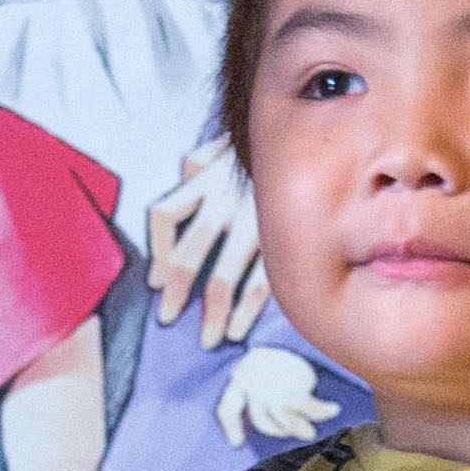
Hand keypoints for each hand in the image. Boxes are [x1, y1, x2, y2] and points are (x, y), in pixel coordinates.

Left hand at [145, 131, 268, 347]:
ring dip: (214, 313)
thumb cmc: (263, 149)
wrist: (313, 131)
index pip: (165, 217)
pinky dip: (247, 308)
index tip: (156, 284)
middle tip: (169, 318)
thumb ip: (201, 164)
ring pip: (224, 277)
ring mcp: (251, 222)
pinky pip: (260, 280)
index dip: (158, 253)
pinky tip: (240, 329)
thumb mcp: (226, 146)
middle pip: (190, 256)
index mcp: (203, 180)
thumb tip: (186, 172)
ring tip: (210, 338)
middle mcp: (221, 203)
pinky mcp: (279, 238)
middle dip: (179, 294)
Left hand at [214, 339, 335, 451]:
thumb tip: (269, 414)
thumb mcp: (267, 360)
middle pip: (261, 421)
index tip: (237, 442)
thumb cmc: (288, 340)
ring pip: (285, 422)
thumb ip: (259, 384)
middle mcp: (252, 382)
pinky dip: (322, 413)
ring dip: (300, 429)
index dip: (232, 428)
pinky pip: (308, 412)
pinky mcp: (294, 391)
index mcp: (241, 374)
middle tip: (297, 430)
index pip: (228, 408)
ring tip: (311, 431)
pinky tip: (333, 409)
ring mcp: (272, 388)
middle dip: (279, 431)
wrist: (306, 318)